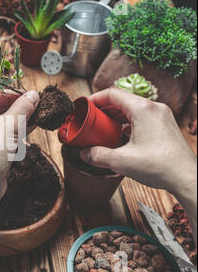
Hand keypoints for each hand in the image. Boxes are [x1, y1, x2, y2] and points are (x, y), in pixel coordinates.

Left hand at [0, 90, 39, 202]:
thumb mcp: (8, 127)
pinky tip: (29, 125)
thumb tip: (33, 95)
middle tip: (31, 102)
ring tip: (34, 112)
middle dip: (13, 106)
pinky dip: (12, 131)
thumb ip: (21, 109)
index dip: (8, 93)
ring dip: (15, 118)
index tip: (25, 93)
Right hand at [80, 87, 196, 195]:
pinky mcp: (165, 126)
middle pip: (122, 100)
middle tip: (90, 119)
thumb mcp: (121, 161)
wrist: (187, 178)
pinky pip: (142, 118)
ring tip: (103, 128)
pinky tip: (120, 136)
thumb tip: (83, 153)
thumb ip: (97, 155)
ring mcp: (161, 116)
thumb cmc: (160, 166)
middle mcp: (154, 108)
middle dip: (103, 109)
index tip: (84, 107)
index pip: (112, 94)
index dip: (94, 98)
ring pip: (132, 109)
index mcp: (143, 109)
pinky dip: (127, 123)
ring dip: (115, 116)